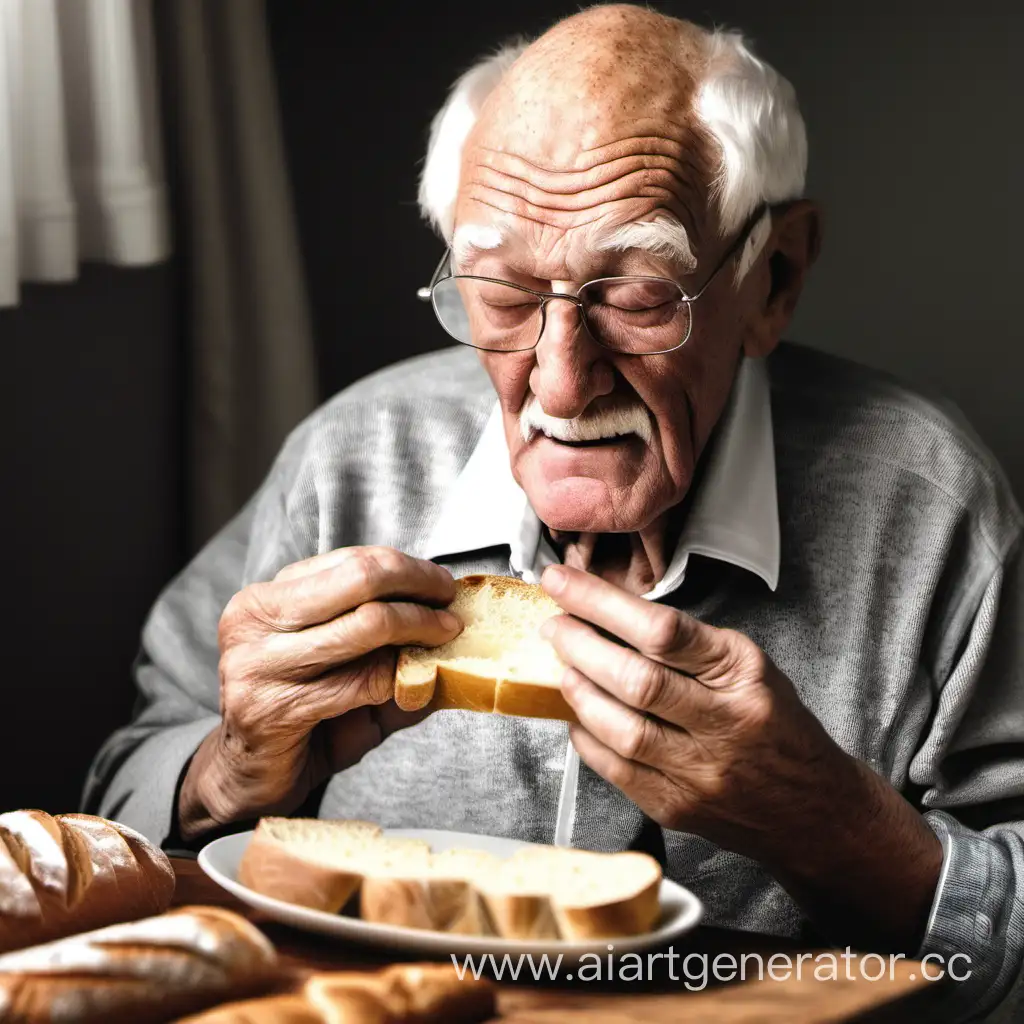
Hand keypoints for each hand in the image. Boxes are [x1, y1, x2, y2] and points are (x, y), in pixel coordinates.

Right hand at [178, 547, 460, 839]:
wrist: (251, 777)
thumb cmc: (303, 714)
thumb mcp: (343, 665)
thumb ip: (384, 636)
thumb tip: (450, 613)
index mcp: (269, 597)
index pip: (351, 561)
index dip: (407, 568)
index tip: (442, 584)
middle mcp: (256, 620)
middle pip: (359, 578)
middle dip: (417, 587)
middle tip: (450, 606)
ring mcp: (258, 662)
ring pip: (366, 624)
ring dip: (420, 628)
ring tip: (446, 638)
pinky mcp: (272, 707)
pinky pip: (360, 681)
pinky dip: (400, 677)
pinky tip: (416, 683)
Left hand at [540, 564, 941, 950]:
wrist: (811, 808)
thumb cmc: (775, 724)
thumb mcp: (750, 665)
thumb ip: (689, 645)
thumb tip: (610, 619)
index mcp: (742, 675)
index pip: (663, 631)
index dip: (602, 603)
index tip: (564, 585)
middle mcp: (724, 723)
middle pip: (636, 680)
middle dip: (580, 646)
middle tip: (554, 625)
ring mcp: (700, 772)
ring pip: (622, 729)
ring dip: (579, 692)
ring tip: (561, 665)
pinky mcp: (677, 807)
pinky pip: (616, 770)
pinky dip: (587, 737)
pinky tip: (575, 713)